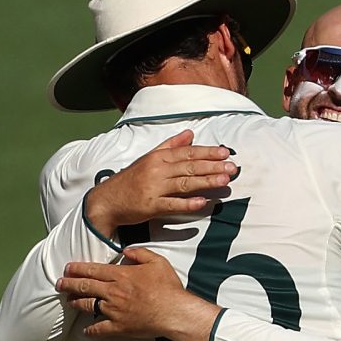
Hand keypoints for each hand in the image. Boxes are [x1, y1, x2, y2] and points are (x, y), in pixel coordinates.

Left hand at [57, 250, 214, 340]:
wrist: (174, 311)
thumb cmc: (168, 287)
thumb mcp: (157, 262)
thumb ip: (140, 253)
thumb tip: (126, 250)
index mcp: (121, 275)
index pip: (93, 271)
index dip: (77, 269)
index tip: (67, 268)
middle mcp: (113, 292)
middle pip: (85, 287)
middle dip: (69, 284)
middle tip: (59, 284)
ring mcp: (114, 310)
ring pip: (88, 306)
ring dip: (75, 303)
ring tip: (68, 301)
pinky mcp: (118, 327)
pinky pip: (99, 329)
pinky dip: (90, 331)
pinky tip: (84, 331)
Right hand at [83, 130, 237, 236]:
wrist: (107, 201)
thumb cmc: (129, 180)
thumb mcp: (149, 158)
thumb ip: (170, 145)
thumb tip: (190, 133)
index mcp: (158, 157)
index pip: (187, 152)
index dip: (207, 152)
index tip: (225, 152)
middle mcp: (157, 170)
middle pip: (190, 167)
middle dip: (213, 166)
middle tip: (233, 168)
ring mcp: (154, 188)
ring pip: (185, 184)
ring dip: (206, 182)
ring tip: (224, 182)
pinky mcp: (150, 206)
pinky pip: (172, 204)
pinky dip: (188, 204)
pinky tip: (203, 203)